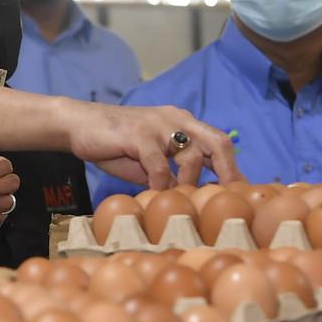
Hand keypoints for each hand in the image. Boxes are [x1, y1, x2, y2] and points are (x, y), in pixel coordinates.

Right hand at [66, 101, 242, 189]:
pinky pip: (159, 163)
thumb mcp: (149, 162)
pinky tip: (155, 195)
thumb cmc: (115, 145)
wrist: (79, 125)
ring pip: (190, 155)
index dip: (232, 168)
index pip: (218, 142)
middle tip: (231, 198)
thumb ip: (170, 174)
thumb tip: (190, 199)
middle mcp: (177, 119)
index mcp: (183, 122)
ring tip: (182, 202)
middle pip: (217, 142)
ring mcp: (158, 125)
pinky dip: (160, 183)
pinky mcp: (139, 133)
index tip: (241, 193)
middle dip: (228, 172)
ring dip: (188, 182)